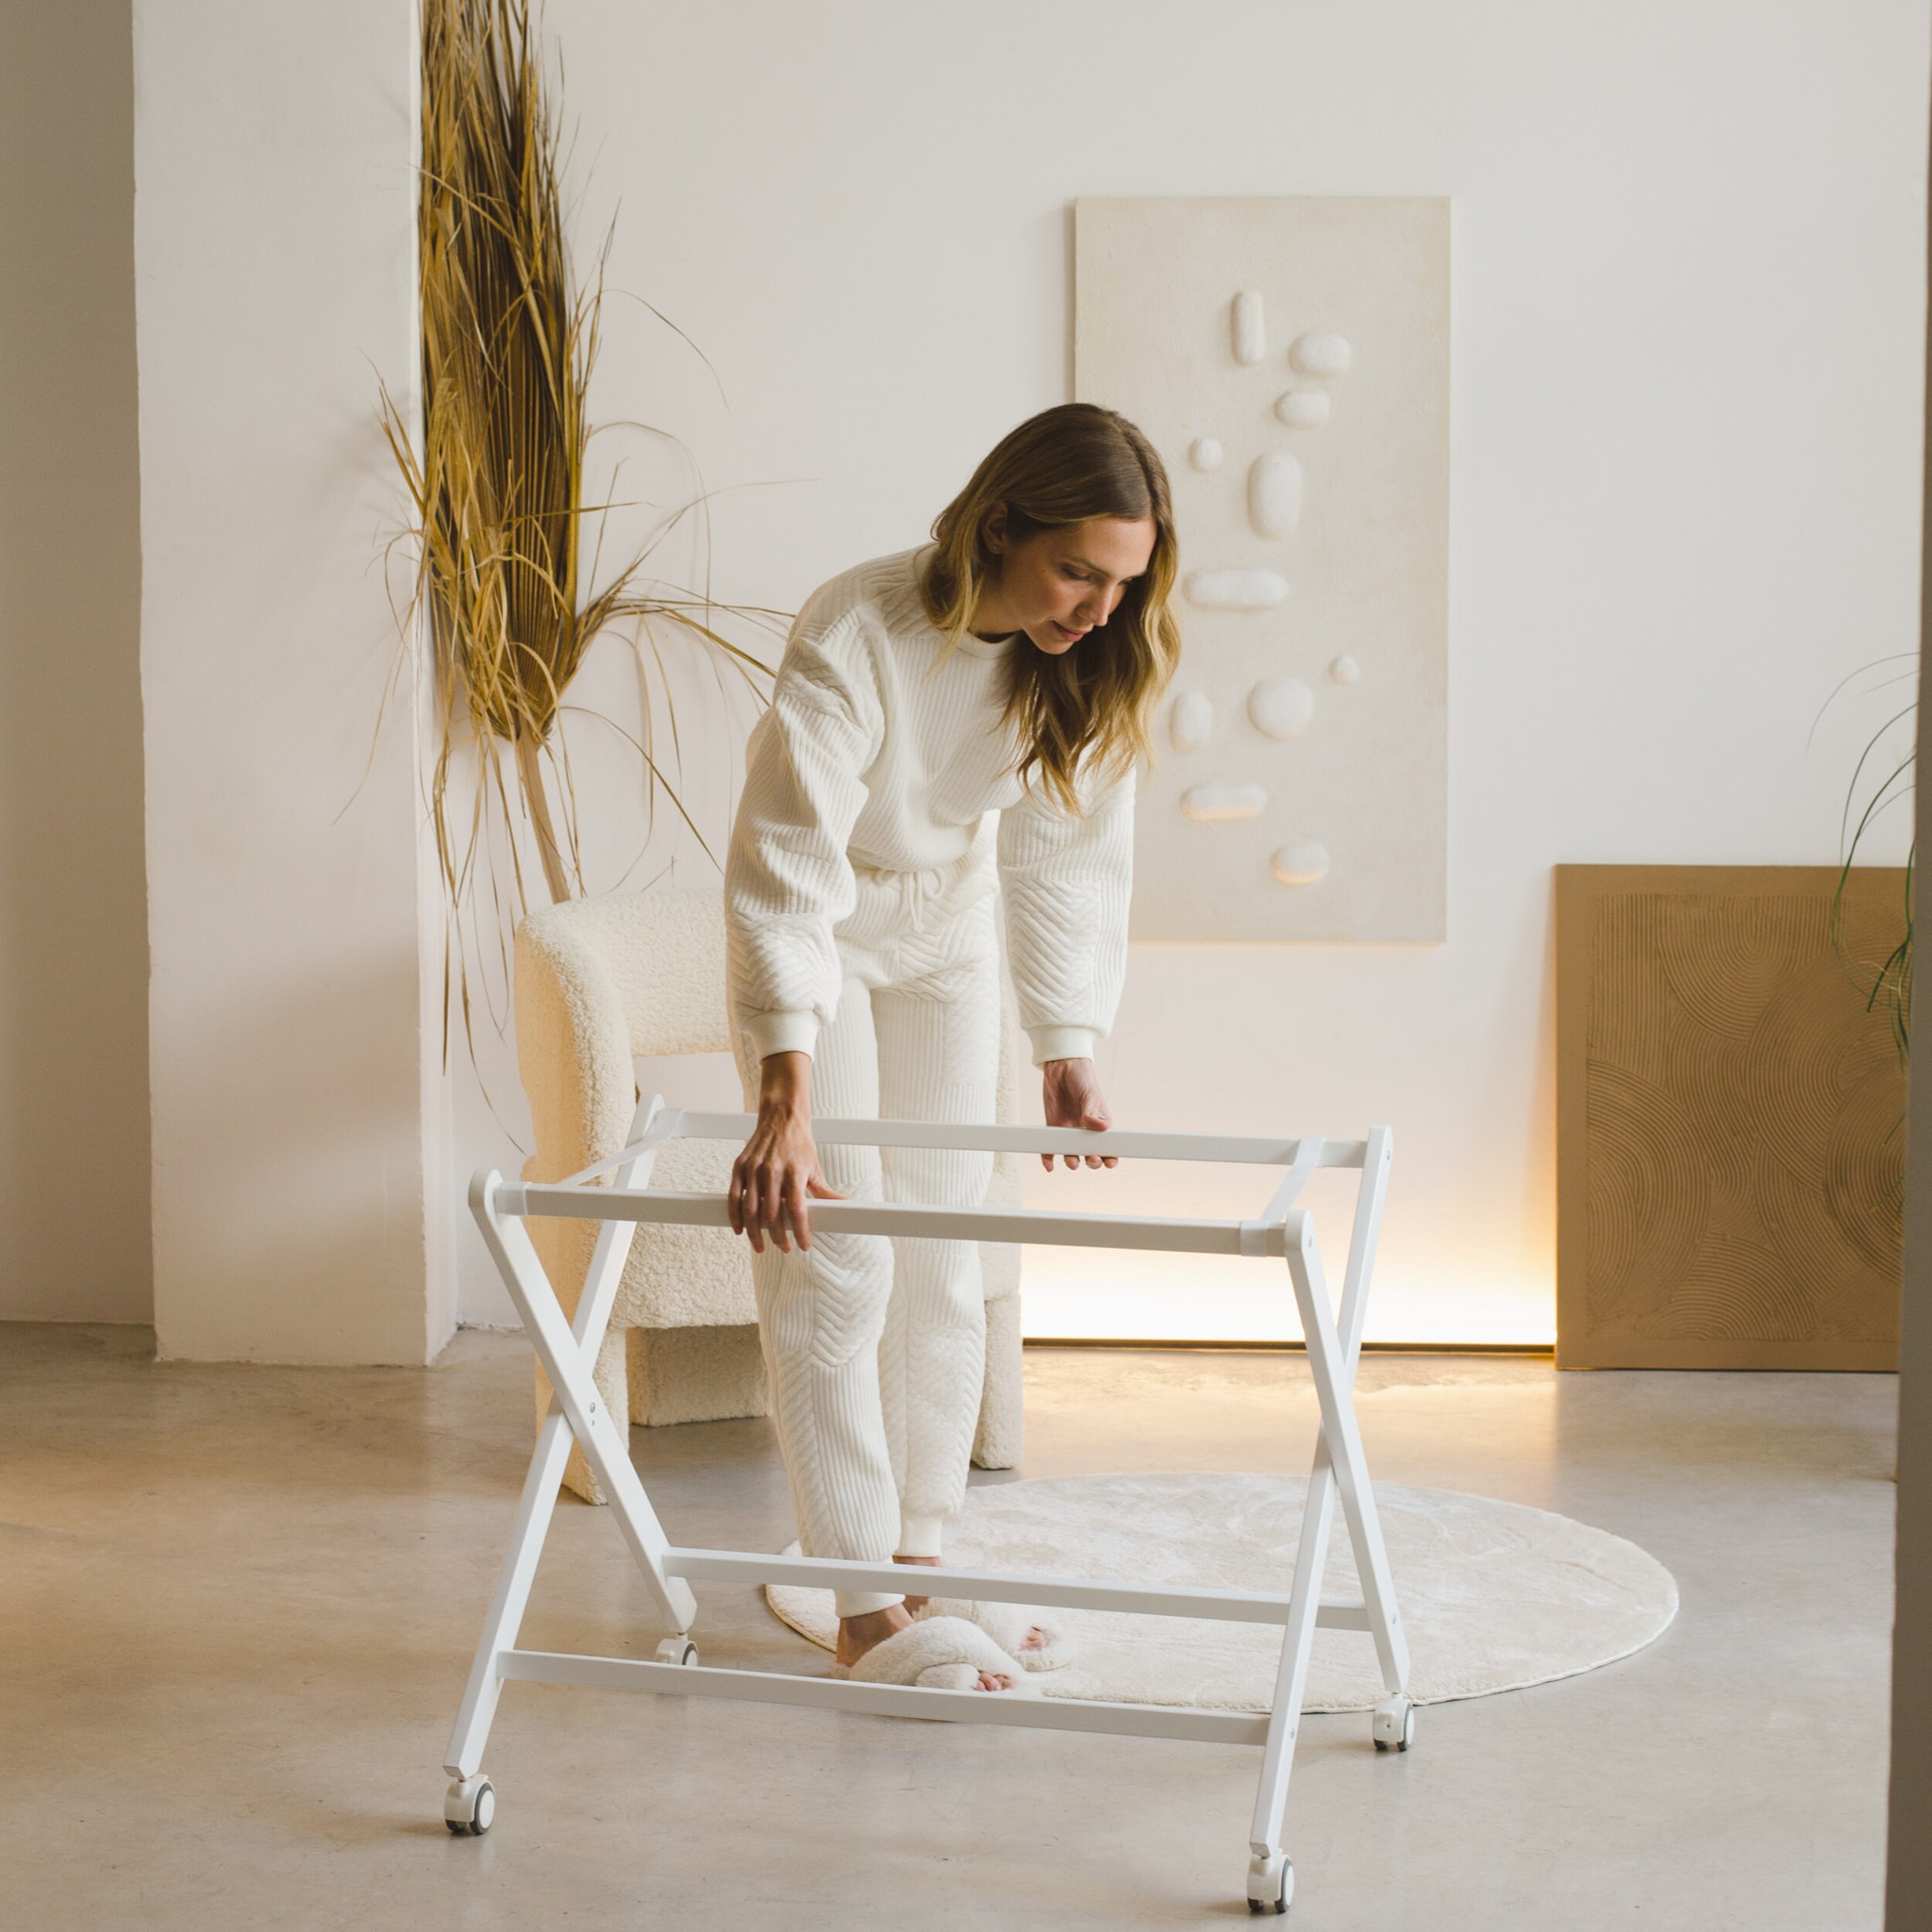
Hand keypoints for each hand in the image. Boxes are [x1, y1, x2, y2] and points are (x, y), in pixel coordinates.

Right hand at [729, 1052, 842, 1253]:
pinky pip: (734, 1196)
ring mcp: (754, 1169)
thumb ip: (826, 1191)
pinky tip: (740, 1230)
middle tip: (783, 1248)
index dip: (800, 1232)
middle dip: (777, 1236)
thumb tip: (846, 1205)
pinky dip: (735, 1216)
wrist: (782, 1117)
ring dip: (755, 1232)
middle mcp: (773, 1171)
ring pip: (751, 1210)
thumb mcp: (815, 1167)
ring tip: (761, 1246)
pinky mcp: (740, 1166)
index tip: (803, 1246)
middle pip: (772, 1214)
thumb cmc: (799, 1144)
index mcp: (794, 1172)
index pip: (797, 1210)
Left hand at [1041, 1058, 1117, 1170]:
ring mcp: (1069, 1132)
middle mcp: (1086, 1132)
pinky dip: (1049, 1159)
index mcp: (1101, 1124)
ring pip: (1072, 1155)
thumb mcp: (1090, 1094)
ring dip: (1072, 1162)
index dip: (1110, 1157)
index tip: (1109, 1162)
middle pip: (1091, 1155)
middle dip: (1093, 1161)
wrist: (1061, 1068)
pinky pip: (1051, 1149)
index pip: (1108, 1146)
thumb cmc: (1083, 1079)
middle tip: (1091, 1159)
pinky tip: (1049, 1166)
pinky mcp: (1053, 1129)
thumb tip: (1100, 1128)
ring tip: (1072, 1162)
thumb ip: (1093, 1112)